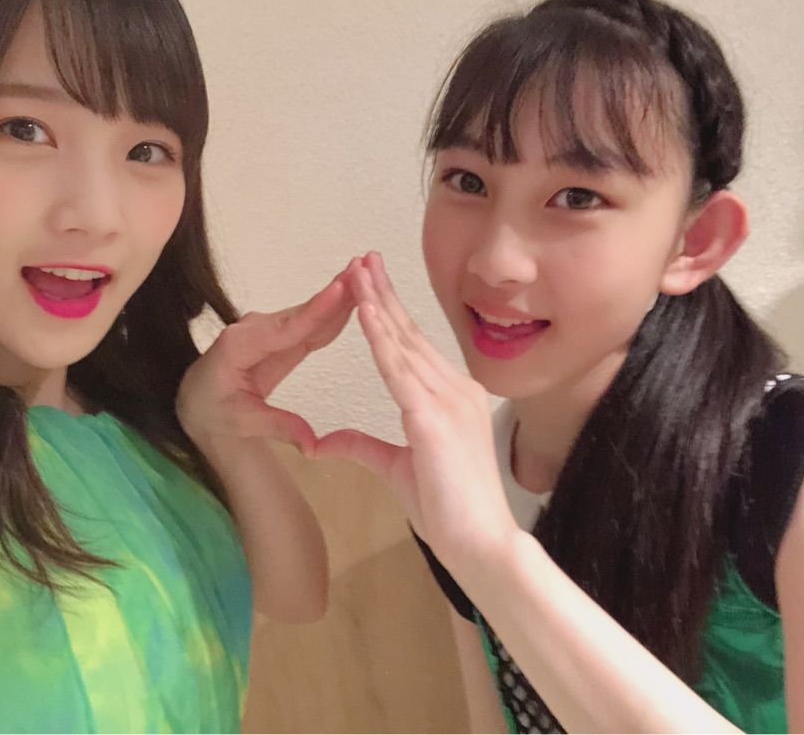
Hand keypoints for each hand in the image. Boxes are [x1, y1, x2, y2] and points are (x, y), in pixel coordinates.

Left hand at [177, 268, 354, 457]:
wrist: (198, 400)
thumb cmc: (213, 410)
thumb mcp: (240, 423)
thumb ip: (277, 427)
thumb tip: (312, 445)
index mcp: (239, 346)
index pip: (284, 329)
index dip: (314, 311)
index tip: (339, 290)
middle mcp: (254, 329)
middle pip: (302, 312)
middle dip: (334, 292)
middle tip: (365, 268)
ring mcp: (268, 329)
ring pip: (309, 313)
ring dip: (339, 294)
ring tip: (368, 272)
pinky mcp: (280, 335)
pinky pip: (310, 323)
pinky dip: (333, 309)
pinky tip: (355, 295)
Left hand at [314, 253, 514, 552]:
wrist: (480, 545)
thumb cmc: (450, 512)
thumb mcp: (396, 470)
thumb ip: (362, 447)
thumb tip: (322, 441)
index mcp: (451, 399)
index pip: (412, 346)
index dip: (389, 313)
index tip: (369, 284)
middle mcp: (455, 390)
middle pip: (409, 333)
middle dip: (383, 293)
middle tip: (362, 258)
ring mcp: (448, 401)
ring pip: (403, 343)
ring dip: (377, 304)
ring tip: (356, 271)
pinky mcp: (434, 418)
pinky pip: (400, 370)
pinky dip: (380, 337)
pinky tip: (363, 311)